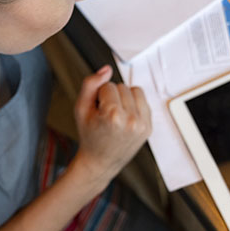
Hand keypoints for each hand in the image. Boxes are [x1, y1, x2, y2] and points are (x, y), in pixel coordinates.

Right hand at [71, 65, 151, 184]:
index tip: (97, 111)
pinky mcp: (148, 127)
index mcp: (113, 116)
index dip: (99, 96)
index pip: (108, 86)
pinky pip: (143, 101)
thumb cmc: (89, 135)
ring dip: (124, 98)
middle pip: (122, 86)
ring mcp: (142, 125)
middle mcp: (130, 121)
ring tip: (116, 115)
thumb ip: (90, 84)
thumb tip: (107, 69)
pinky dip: (134, 105)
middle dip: (112, 97)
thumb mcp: (80, 108)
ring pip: (134, 90)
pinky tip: (125, 117)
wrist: (100, 161)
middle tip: (105, 115)